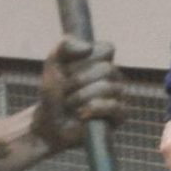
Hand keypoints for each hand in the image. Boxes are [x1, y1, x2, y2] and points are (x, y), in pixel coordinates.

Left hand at [29, 34, 121, 149]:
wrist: (50, 124)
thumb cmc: (54, 94)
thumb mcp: (53, 65)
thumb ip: (64, 47)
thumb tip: (87, 48)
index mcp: (101, 60)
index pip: (107, 49)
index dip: (84, 59)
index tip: (67, 69)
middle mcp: (114, 76)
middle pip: (107, 68)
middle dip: (79, 80)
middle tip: (65, 90)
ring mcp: (119, 95)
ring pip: (108, 87)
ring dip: (81, 96)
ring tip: (69, 104)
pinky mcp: (120, 115)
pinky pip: (113, 107)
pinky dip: (92, 109)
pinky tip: (80, 115)